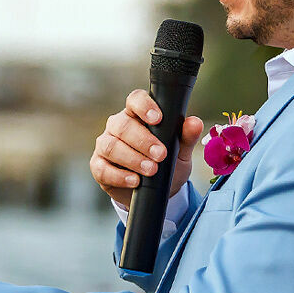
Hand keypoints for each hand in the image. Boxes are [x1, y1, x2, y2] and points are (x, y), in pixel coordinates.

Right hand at [91, 90, 204, 210]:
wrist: (157, 192)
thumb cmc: (167, 164)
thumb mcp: (181, 152)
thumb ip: (186, 137)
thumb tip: (194, 122)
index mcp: (137, 115)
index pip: (135, 100)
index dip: (144, 106)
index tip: (158, 119)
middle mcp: (117, 126)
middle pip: (122, 125)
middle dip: (143, 140)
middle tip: (161, 155)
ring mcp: (105, 146)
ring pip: (110, 146)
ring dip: (132, 158)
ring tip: (150, 170)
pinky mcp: (98, 166)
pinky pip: (102, 168)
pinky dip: (119, 176)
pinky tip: (134, 181)